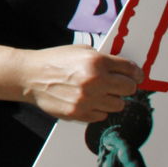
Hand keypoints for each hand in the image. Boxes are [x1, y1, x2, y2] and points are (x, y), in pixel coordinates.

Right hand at [19, 45, 138, 121]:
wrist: (31, 76)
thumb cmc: (54, 61)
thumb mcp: (81, 51)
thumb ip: (103, 59)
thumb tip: (125, 70)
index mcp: (96, 62)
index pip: (131, 70)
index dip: (136, 73)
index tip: (136, 76)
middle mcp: (94, 81)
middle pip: (129, 89)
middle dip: (126, 86)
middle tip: (118, 84)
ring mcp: (87, 99)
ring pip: (118, 105)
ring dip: (113, 99)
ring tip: (100, 92)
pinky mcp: (79, 113)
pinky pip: (102, 115)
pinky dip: (99, 109)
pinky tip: (89, 100)